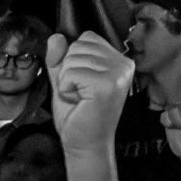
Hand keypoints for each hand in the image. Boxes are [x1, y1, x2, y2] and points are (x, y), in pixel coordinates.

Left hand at [48, 31, 134, 153]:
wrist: (85, 144)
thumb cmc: (78, 115)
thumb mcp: (65, 80)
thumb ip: (60, 58)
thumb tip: (56, 36)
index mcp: (119, 60)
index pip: (87, 38)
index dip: (74, 59)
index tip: (81, 82)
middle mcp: (124, 64)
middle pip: (78, 45)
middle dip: (68, 70)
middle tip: (80, 92)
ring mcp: (118, 74)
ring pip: (73, 58)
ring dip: (67, 81)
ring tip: (80, 97)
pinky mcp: (107, 85)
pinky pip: (71, 72)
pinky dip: (66, 88)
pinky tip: (78, 101)